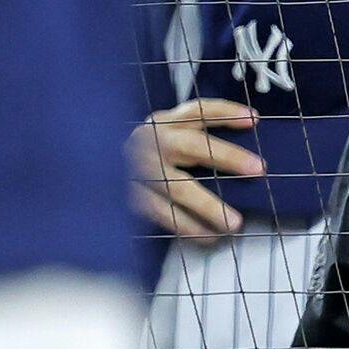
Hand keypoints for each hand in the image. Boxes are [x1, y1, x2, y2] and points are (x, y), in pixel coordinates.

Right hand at [126, 98, 263, 240]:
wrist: (89, 169)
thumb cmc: (143, 155)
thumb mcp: (164, 136)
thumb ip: (194, 138)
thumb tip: (244, 155)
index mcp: (163, 123)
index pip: (198, 111)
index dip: (226, 113)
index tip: (255, 120)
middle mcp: (151, 142)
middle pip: (194, 146)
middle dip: (228, 157)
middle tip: (259, 169)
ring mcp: (139, 169)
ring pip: (178, 187)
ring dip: (209, 206)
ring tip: (234, 223)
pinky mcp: (129, 195)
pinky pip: (162, 213)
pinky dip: (187, 226)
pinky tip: (207, 237)